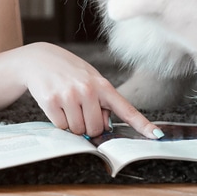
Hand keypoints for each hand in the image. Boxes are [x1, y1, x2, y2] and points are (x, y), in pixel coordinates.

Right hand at [19, 42, 163, 138]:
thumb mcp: (91, 80)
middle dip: (88, 126)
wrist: (40, 60)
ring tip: (67, 104)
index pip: (127, 109)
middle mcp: (88, 89)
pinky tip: (57, 104)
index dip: (143, 125)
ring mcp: (69, 95)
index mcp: (103, 85)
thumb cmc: (70, 72)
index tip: (157, 136)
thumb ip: (102, 102)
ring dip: (72, 124)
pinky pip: (61, 127)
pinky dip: (59, 121)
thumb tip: (105, 127)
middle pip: (96, 129)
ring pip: (78, 130)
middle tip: (80, 110)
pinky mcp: (51, 101)